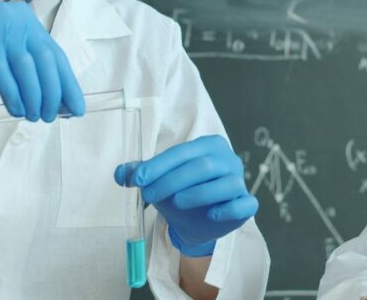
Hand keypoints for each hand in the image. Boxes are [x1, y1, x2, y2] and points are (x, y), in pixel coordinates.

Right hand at [0, 0, 84, 121]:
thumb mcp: (8, 68)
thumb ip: (32, 78)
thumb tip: (60, 102)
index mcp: (25, 21)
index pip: (55, 55)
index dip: (67, 83)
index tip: (77, 108)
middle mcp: (15, 18)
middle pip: (45, 59)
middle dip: (53, 93)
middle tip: (51, 116)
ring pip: (27, 67)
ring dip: (34, 97)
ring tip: (34, 116)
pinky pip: (4, 73)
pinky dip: (13, 95)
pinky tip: (17, 110)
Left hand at [113, 135, 257, 256]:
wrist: (198, 221)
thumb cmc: (181, 191)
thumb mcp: (159, 179)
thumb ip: (140, 173)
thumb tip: (120, 173)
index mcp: (209, 146)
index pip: (183, 152)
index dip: (159, 165)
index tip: (138, 179)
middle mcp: (228, 160)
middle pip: (202, 166)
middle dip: (172, 180)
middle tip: (150, 195)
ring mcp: (240, 182)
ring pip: (224, 184)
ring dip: (198, 193)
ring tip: (176, 203)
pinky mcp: (246, 205)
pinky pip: (243, 204)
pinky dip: (228, 209)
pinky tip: (212, 214)